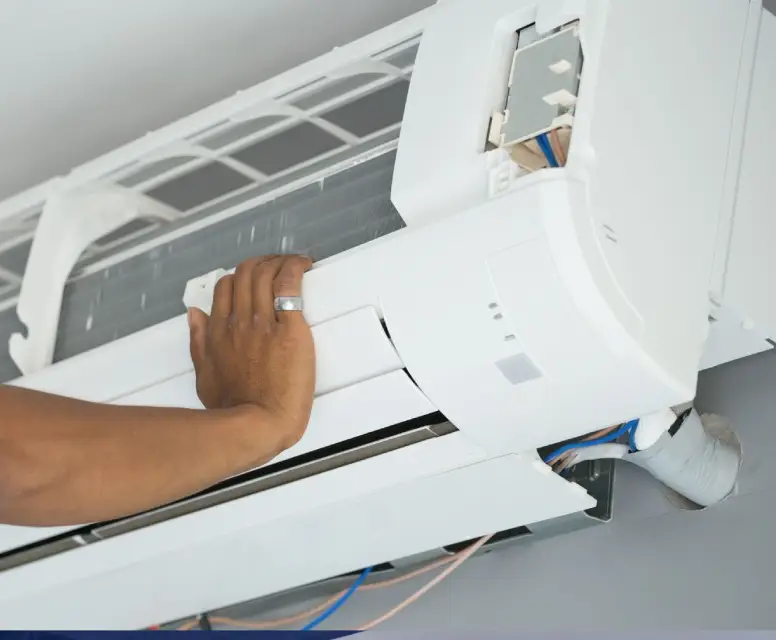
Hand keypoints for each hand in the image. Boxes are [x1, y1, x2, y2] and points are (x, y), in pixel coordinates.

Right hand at [188, 255, 315, 448]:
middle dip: (263, 263)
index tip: (256, 278)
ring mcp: (263, 324)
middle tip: (279, 266)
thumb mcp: (204, 375)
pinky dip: (295, 268)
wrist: (259, 424)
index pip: (226, 286)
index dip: (241, 276)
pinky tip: (304, 265)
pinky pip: (289, 286)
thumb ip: (198, 342)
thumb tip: (194, 314)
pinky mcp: (289, 330)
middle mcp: (239, 322)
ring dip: (281, 261)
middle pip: (247, 273)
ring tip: (295, 263)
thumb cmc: (234, 408)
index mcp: (219, 331)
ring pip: (266, 273)